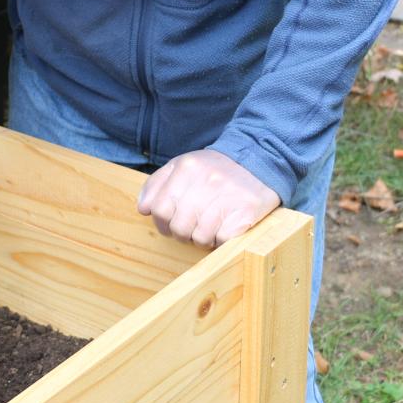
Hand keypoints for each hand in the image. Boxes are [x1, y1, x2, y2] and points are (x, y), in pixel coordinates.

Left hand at [137, 149, 279, 247]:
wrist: (259, 161)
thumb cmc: (214, 170)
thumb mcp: (182, 166)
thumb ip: (157, 184)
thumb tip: (143, 209)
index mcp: (186, 167)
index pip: (159, 209)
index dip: (162, 223)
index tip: (171, 223)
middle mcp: (205, 181)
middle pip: (179, 228)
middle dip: (183, 233)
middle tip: (193, 226)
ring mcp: (226, 197)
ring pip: (200, 238)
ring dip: (204, 238)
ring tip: (211, 225)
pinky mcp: (246, 213)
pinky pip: (222, 241)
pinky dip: (221, 240)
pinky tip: (225, 228)